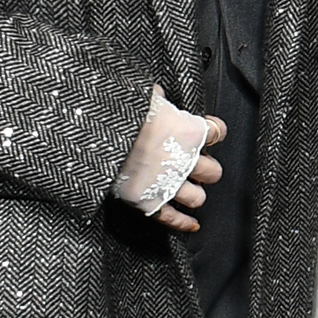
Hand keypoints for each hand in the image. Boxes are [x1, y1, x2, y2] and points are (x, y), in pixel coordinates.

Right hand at [110, 85, 225, 231]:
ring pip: (197, 198)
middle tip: (195, 164)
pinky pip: (172, 218)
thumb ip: (158, 98)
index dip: (213, 130)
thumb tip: (155, 93)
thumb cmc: (123, 111)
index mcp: (190, 131)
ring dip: (194, 193)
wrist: (99, 133)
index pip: (218, 132)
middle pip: (213, 171)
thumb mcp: (146, 95)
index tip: (208, 129)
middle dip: (205, 168)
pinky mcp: (149, 202)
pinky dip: (183, 222)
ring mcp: (168, 184)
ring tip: (186, 187)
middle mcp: (185, 160)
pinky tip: (191, 223)